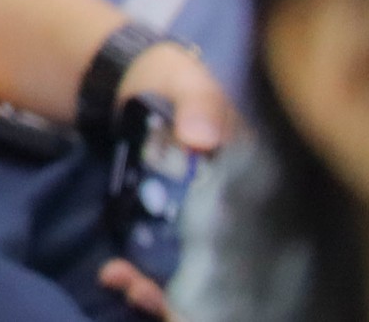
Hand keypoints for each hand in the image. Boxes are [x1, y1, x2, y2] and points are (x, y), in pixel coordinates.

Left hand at [89, 46, 226, 319]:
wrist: (122, 79)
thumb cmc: (167, 79)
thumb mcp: (186, 80)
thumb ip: (198, 103)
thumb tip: (203, 139)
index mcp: (249, 181)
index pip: (257, 235)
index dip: (235, 267)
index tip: (199, 278)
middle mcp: (227, 209)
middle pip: (222, 267)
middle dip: (188, 290)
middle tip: (147, 289)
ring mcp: (191, 220)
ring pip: (188, 273)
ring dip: (158, 289)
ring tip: (123, 280)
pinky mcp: (158, 223)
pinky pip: (155, 261)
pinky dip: (137, 275)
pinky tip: (112, 273)